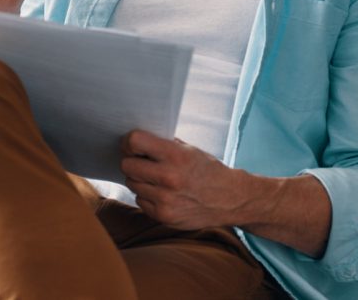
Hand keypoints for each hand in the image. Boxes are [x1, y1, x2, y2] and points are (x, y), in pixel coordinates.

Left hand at [120, 130, 331, 256]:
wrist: (230, 200)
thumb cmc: (208, 170)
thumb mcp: (190, 150)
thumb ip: (163, 145)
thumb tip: (134, 141)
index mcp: (176, 156)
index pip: (134, 141)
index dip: (129, 142)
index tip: (131, 145)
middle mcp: (169, 178)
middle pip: (127, 165)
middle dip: (132, 161)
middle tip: (142, 162)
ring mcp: (165, 200)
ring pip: (132, 184)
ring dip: (140, 180)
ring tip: (156, 178)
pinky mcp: (164, 216)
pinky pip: (140, 201)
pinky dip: (147, 196)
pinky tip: (162, 193)